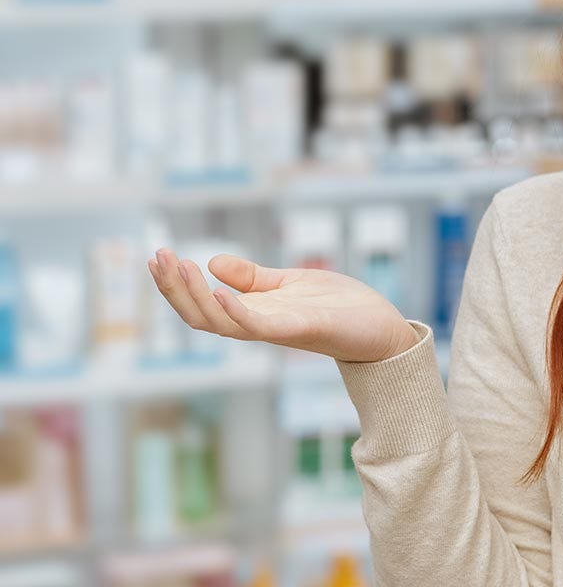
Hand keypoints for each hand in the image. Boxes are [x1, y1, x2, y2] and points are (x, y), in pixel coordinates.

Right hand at [147, 247, 421, 362]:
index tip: (156, 257)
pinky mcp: (301, 329)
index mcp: (255, 313)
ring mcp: (277, 329)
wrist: (383, 327)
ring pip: (221, 323)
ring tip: (178, 265)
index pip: (202, 304)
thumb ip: (254, 278)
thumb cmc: (340, 307)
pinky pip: (258, 327)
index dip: (176, 285)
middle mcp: (259, 325)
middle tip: (156, 257)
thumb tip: (213, 262)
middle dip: (174, 288)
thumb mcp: (290, 284)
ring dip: (194, 295)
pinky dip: (235, 311)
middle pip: (201, 315)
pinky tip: (217, 289)